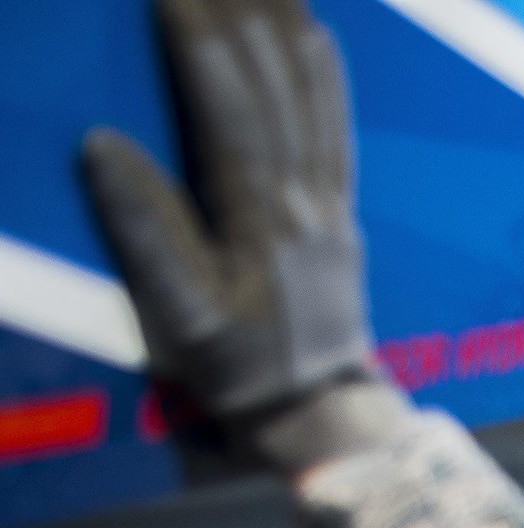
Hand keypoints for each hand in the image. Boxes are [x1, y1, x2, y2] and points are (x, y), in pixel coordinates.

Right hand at [81, 0, 404, 471]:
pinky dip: (324, 68)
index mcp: (259, 218)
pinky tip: (314, 29)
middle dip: (237, 7)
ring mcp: (328, 198)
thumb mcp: (179, 318)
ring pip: (311, 89)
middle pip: (273, 79)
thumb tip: (101, 146)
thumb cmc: (241, 369)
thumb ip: (144, 233)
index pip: (228, 104)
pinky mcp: (342, 207)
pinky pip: (337, 122)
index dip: (196, 35)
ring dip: (284, 20)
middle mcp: (303, 196)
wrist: (319, 411)